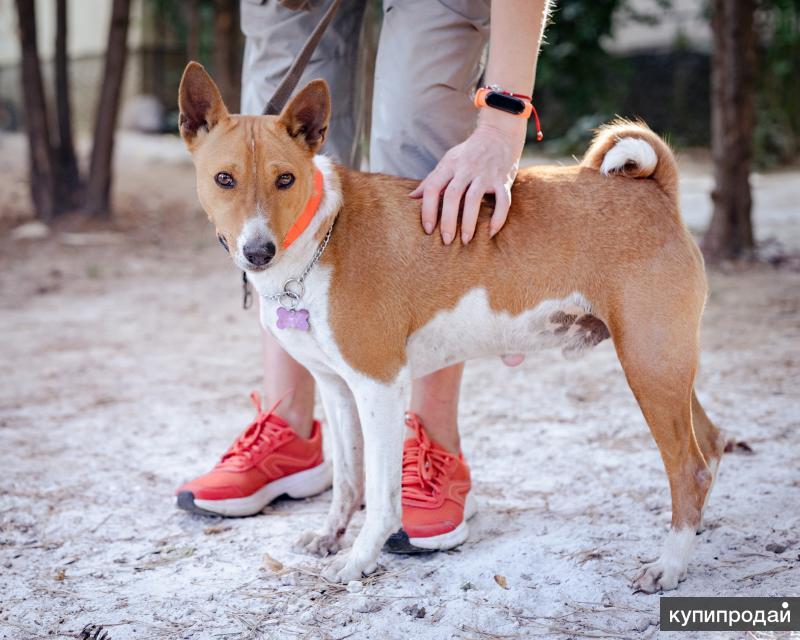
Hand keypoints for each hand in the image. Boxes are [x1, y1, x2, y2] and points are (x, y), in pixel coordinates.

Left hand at [410, 110, 526, 243]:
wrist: (499, 134)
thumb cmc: (469, 153)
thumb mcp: (447, 161)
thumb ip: (431, 180)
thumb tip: (410, 197)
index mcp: (449, 166)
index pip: (433, 187)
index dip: (428, 209)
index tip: (428, 229)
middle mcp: (466, 169)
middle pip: (453, 195)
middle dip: (448, 220)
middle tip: (446, 241)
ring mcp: (486, 174)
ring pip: (474, 199)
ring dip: (470, 222)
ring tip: (466, 240)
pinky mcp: (504, 180)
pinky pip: (503, 201)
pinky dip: (498, 218)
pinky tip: (491, 233)